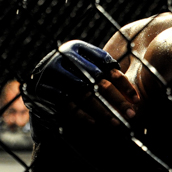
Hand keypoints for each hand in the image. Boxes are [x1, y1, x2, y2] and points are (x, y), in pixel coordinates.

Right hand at [24, 41, 140, 129]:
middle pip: (97, 80)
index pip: (106, 65)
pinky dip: (82, 115)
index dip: (122, 82)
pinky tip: (95, 124)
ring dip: (102, 111)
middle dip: (116, 100)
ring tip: (118, 124)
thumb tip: (135, 92)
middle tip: (132, 115)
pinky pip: (66, 105)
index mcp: (77, 47)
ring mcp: (51, 72)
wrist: (35, 84)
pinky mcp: (42, 89)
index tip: (136, 99)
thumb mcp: (85, 69)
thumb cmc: (70, 77)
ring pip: (83, 94)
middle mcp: (63, 56)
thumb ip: (104, 73)